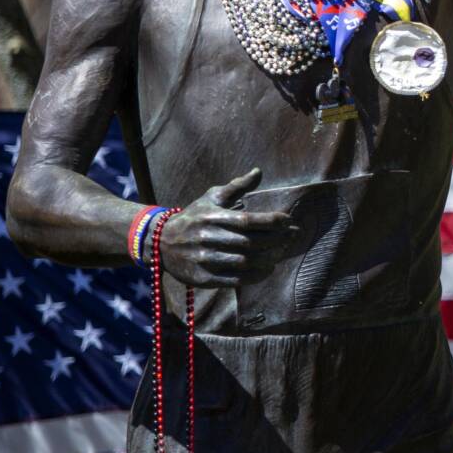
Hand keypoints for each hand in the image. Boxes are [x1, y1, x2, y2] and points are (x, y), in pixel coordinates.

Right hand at [156, 168, 296, 286]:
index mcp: (212, 217)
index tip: (288, 220)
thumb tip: (259, 172)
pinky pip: (235, 280)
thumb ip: (236, 186)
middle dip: (276, 240)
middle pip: (250, 242)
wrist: (159, 242)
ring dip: (269, 258)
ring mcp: (204, 260)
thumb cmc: (194, 217)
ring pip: (244, 262)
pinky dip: (255, 276)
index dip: (271, 222)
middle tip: (292, 236)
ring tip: (283, 251)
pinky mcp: (203, 278)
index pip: (248, 221)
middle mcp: (207, 239)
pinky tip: (268, 268)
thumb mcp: (211, 198)